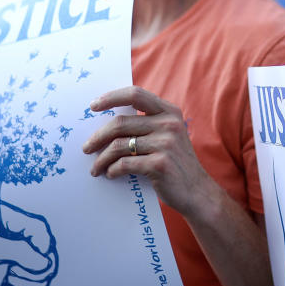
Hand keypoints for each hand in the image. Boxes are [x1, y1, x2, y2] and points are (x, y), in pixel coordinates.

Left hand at [84, 86, 217, 215]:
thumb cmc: (175, 163)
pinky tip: (111, 174)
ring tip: (96, 167)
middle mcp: (169, 123)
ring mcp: (166, 143)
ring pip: (119, 145)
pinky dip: (113, 170)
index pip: (135, 94)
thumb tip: (106, 124)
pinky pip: (125, 164)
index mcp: (169, 111)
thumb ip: (146, 125)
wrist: (197, 191)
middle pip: (120, 122)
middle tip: (86, 148)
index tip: (93, 105)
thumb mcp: (167, 136)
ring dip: (102, 158)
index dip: (111, 97)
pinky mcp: (160, 164)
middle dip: (98, 137)